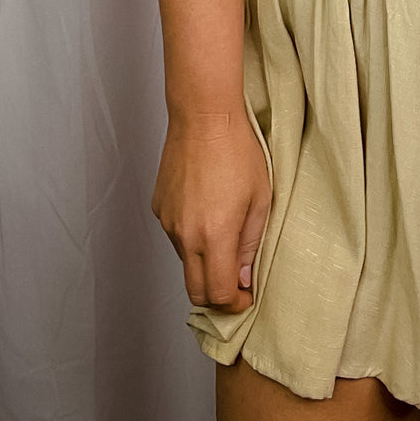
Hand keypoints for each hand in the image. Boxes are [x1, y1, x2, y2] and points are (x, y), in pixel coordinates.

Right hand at [151, 119, 270, 312]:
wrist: (204, 117)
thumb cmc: (238, 151)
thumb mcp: (260, 199)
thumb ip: (251, 245)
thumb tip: (242, 277)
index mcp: (214, 235)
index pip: (217, 294)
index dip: (233, 303)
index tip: (245, 296)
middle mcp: (185, 235)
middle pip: (195, 290)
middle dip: (216, 296)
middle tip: (235, 284)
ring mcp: (168, 222)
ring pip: (185, 261)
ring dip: (204, 262)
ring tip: (224, 235)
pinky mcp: (159, 208)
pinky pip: (175, 236)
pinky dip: (191, 238)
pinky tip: (207, 212)